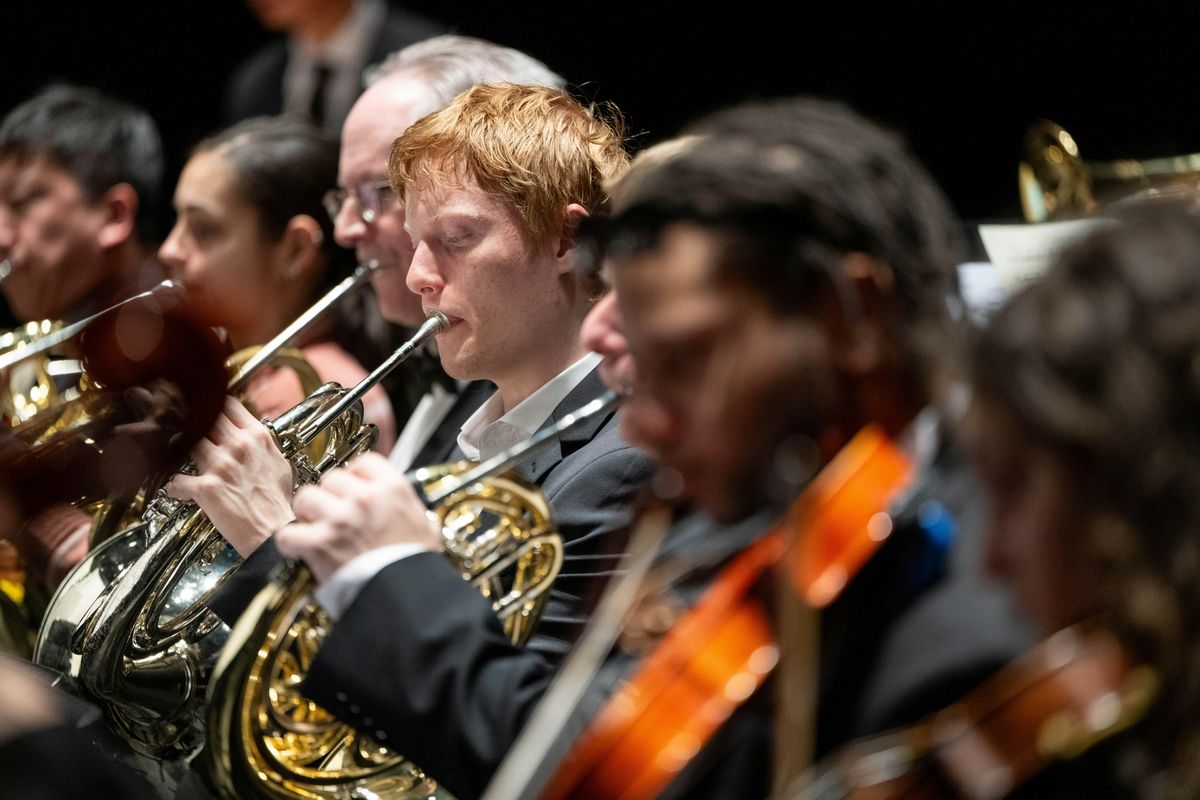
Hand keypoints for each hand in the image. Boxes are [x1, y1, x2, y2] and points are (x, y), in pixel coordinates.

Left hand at [165, 396, 293, 556]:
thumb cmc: (277, 502)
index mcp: (257, 437)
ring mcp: (222, 465)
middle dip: (191, 424)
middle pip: (203, 417)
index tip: (204, 411)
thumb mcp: (278, 462)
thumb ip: (260, 444)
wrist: (273, 531)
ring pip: (185, 443)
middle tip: (183, 431)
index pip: (227, 404)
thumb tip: (248, 434)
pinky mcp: (207, 487)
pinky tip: (179, 490)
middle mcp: (239, 446)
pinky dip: (175, 487)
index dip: (212, 406)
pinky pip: (176, 481)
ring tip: (176, 459)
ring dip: (177, 452)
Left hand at [277, 452, 439, 582]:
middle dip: (329, 496)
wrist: (407, 596)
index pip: (364, 462)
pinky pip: (289, 533)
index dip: (354, 476)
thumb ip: (412, 511)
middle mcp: (365, 497)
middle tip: (331, 513)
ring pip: (305, 497)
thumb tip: (410, 511)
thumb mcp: (425, 527)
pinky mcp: (320, 542)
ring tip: (313, 527)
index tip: (351, 488)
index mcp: (393, 489)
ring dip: (306, 513)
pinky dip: (291, 542)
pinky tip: (300, 548)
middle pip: (331, 478)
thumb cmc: (415, 565)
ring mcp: (340, 518)